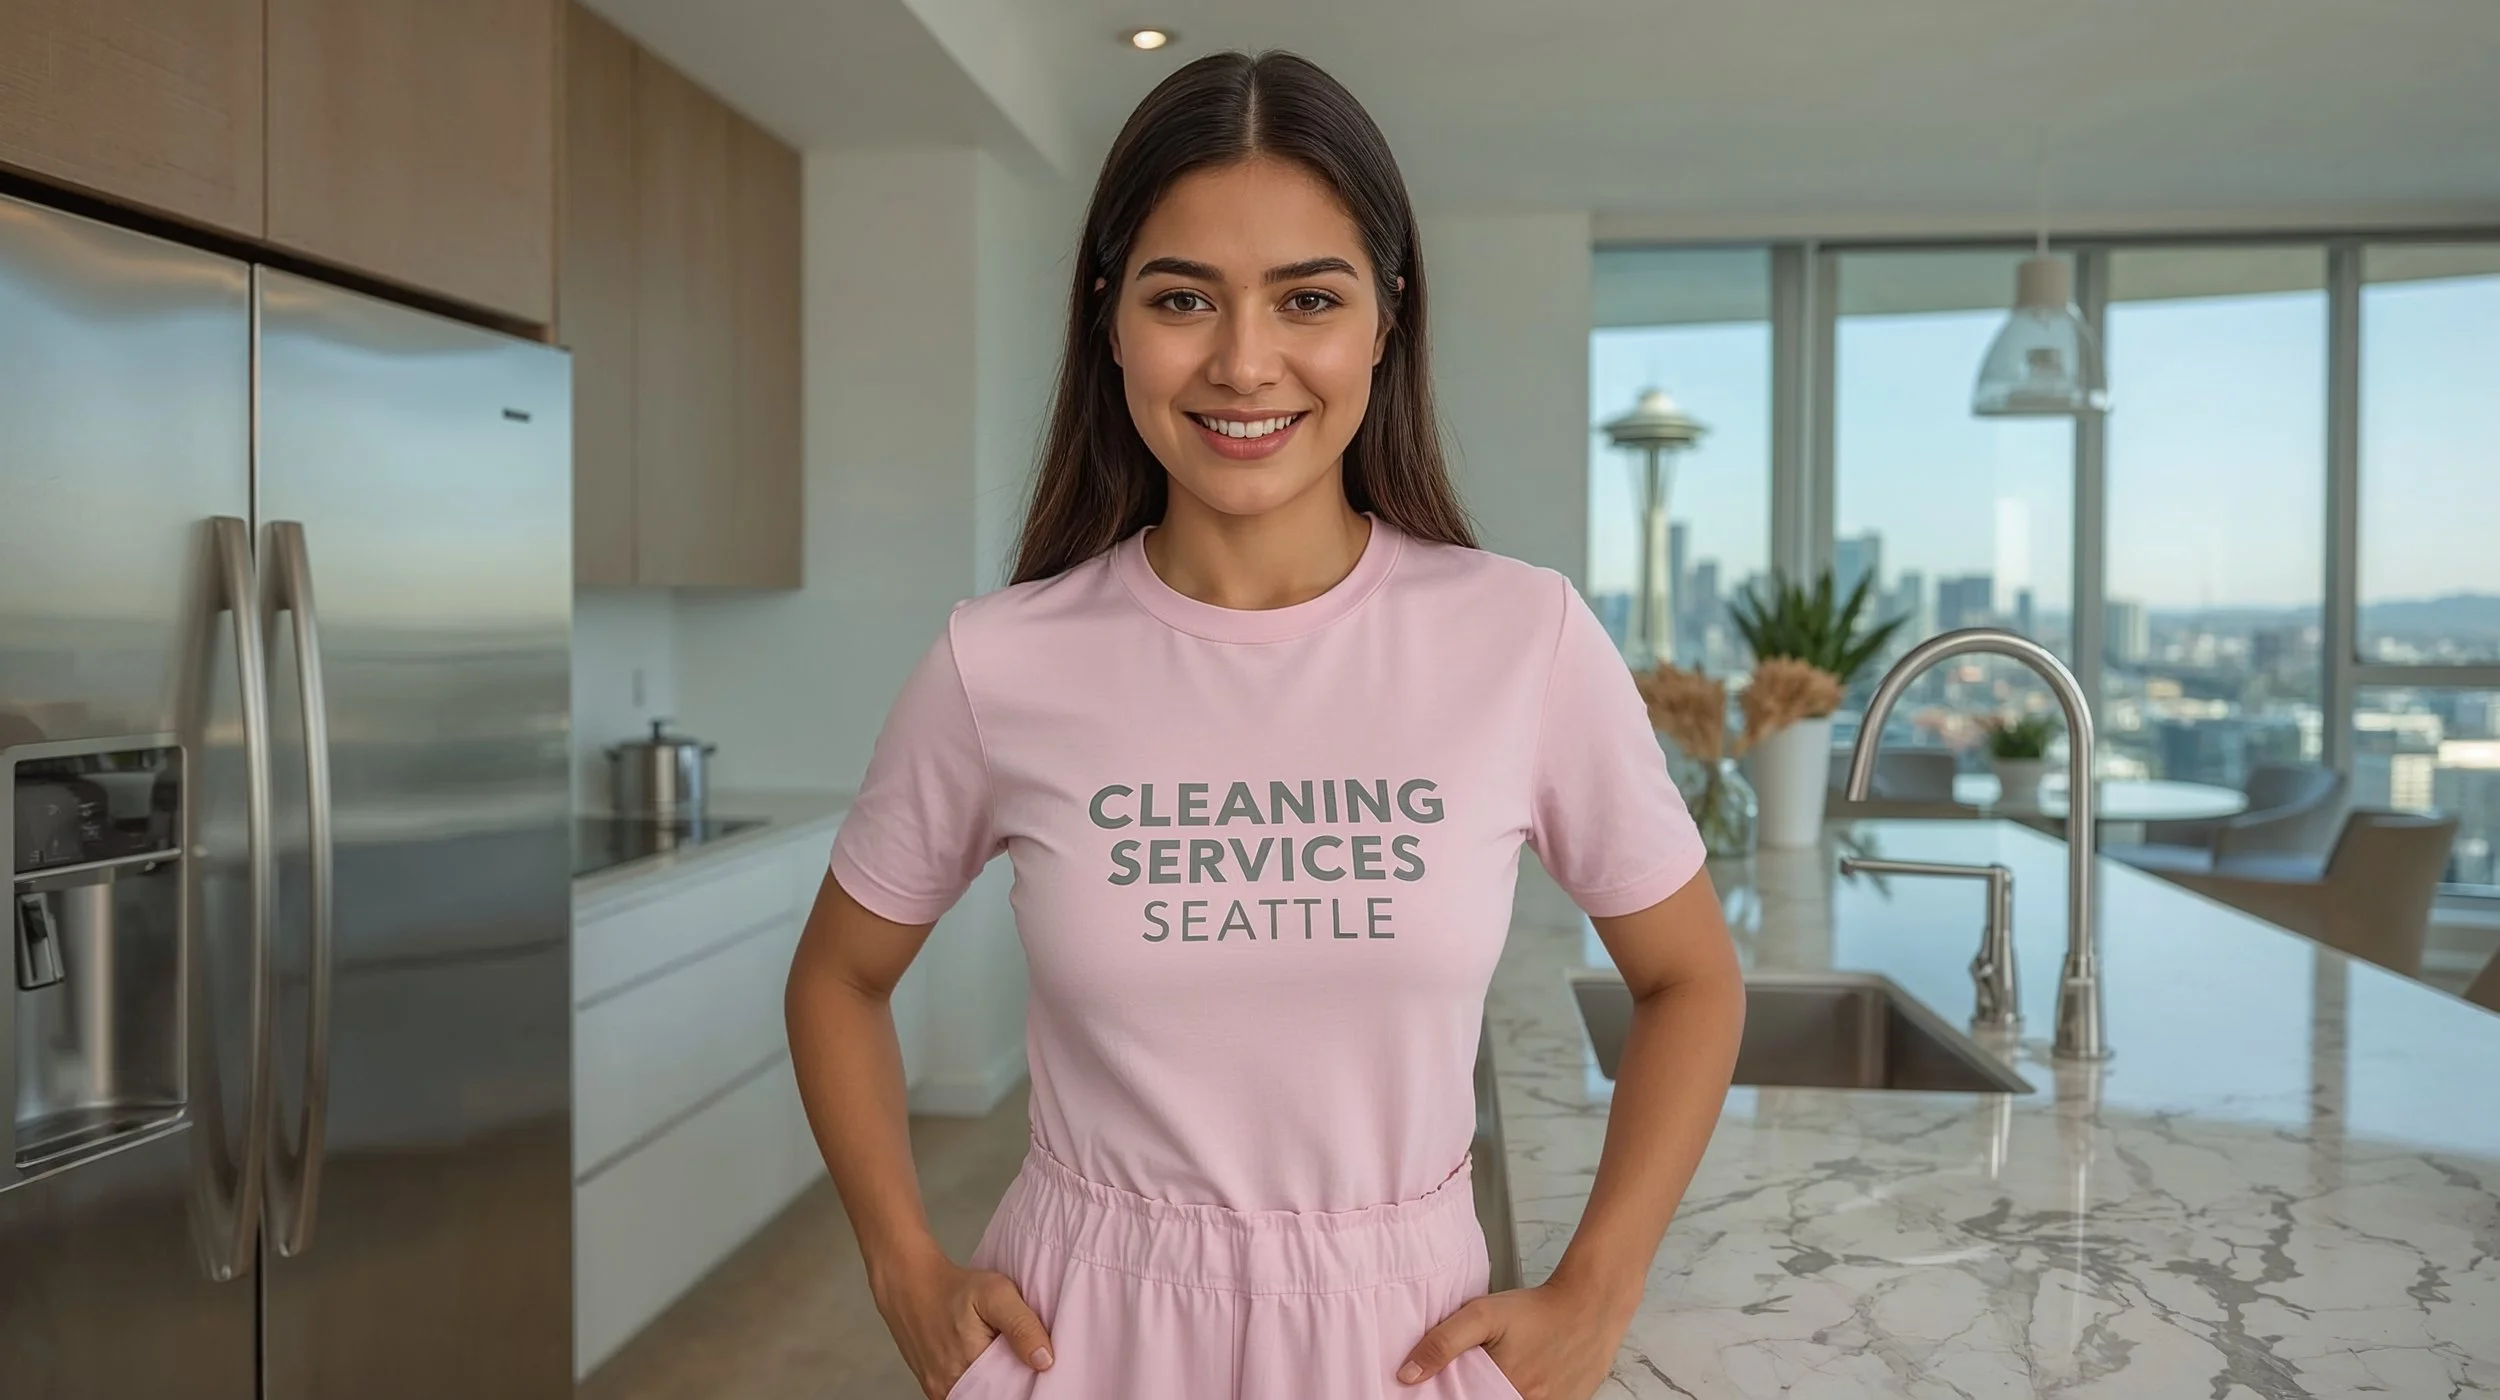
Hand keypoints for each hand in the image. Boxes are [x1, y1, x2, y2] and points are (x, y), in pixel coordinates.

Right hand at [869, 1251, 1055, 1399]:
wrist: (909, 1283)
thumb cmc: (953, 1287)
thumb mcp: (996, 1293)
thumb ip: (1022, 1325)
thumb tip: (1045, 1361)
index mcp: (970, 1367)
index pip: (1011, 1393)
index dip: (1027, 1382)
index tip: (1038, 1367)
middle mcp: (950, 1387)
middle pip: (995, 1396)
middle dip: (1012, 1383)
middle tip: (1020, 1356)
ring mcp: (939, 1390)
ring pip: (981, 1396)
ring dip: (995, 1382)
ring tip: (1001, 1355)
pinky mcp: (933, 1387)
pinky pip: (965, 1392)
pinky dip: (979, 1381)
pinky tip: (983, 1359)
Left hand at [1395, 1278, 1633, 1399]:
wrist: (1591, 1302)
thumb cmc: (1537, 1308)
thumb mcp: (1481, 1314)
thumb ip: (1442, 1343)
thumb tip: (1407, 1375)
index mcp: (1504, 1390)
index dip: (1458, 1393)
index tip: (1455, 1384)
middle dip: (1482, 1391)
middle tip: (1486, 1368)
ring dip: (1504, 1390)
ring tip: (1512, 1366)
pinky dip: (1530, 1391)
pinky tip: (1531, 1371)